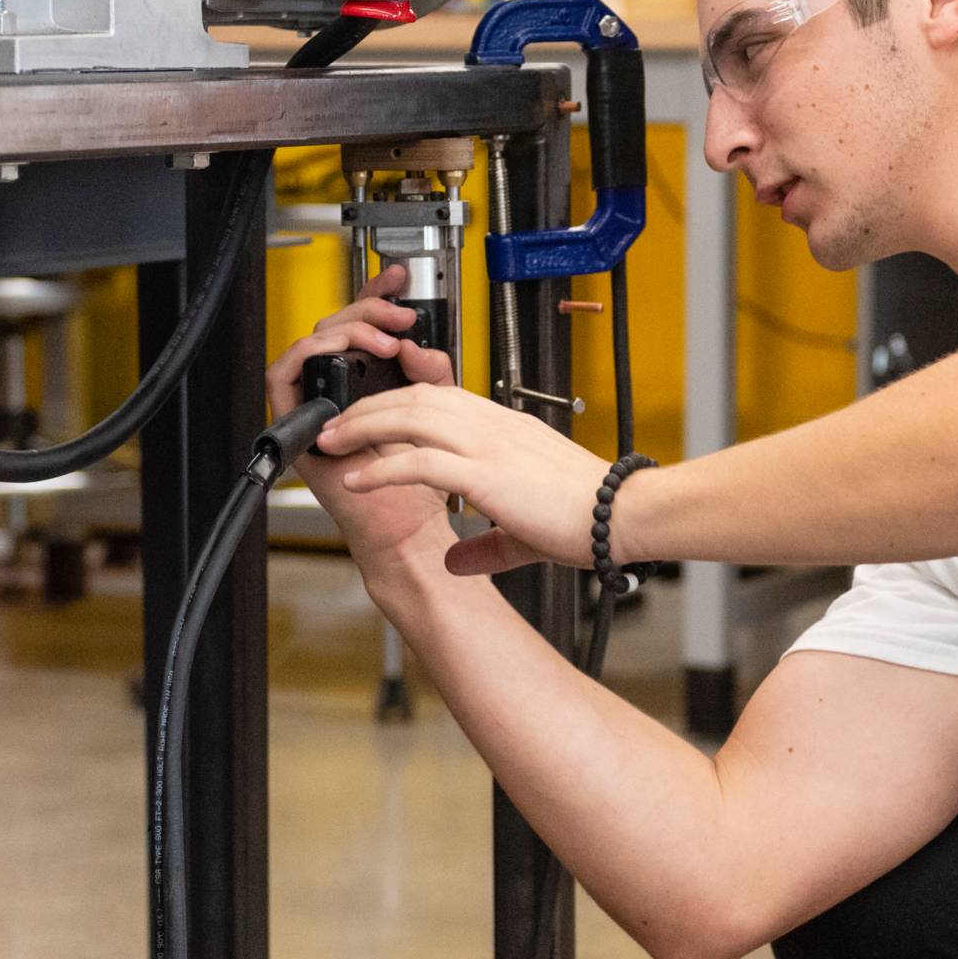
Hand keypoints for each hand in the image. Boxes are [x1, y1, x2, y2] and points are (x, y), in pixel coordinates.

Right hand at [264, 265, 458, 563]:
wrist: (406, 527)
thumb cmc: (419, 481)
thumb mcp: (436, 409)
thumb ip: (431, 372)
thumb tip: (419, 344)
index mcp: (369, 383)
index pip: (364, 325)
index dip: (376, 294)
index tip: (398, 277)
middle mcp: (338, 391)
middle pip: (335, 326)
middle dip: (367, 310)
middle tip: (398, 317)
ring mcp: (315, 405)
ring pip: (311, 342)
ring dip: (345, 330)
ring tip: (383, 340)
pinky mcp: (296, 423)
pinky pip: (283, 376)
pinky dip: (310, 356)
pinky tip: (346, 355)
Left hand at [312, 381, 616, 578]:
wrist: (625, 515)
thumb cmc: (591, 515)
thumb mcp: (527, 528)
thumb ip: (488, 543)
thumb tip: (458, 562)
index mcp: (506, 429)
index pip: (441, 398)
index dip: (400, 402)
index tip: (372, 416)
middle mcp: (494, 426)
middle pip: (416, 396)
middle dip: (369, 406)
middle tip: (336, 424)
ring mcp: (489, 444)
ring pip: (411, 416)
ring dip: (364, 426)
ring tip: (332, 441)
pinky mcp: (486, 473)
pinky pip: (420, 462)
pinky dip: (382, 468)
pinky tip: (357, 479)